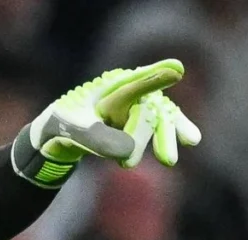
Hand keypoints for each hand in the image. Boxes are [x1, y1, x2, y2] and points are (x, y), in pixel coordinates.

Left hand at [12, 59, 200, 187]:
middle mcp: (128, 92)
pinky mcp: (137, 122)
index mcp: (109, 87)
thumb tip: (128, 152)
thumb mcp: (74, 130)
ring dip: (165, 137)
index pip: (132, 84)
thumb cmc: (63, 124)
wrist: (56, 134)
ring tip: (168, 161)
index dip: (153, 78)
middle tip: (166, 160)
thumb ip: (98, 138)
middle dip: (159, 132)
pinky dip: (168, 135)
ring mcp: (134, 107)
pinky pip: (157, 127)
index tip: (176, 70)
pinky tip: (191, 139)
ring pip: (157, 118)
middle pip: (150, 108)